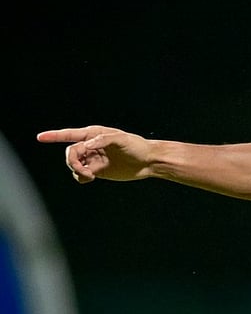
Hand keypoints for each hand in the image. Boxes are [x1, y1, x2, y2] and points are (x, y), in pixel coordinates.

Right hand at [36, 126, 153, 182]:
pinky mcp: (97, 171)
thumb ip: (103, 140)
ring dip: (77, 171)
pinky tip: (89, 178)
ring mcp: (93, 158)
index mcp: (94, 134)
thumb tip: (86, 145)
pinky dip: (81, 178)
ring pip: (73, 165)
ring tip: (90, 176)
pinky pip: (80, 175)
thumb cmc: (137, 146)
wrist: (148, 162)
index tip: (40, 137)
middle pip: (70, 153)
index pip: (70, 135)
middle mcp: (90, 146)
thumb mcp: (122, 140)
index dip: (54, 136)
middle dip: (72, 162)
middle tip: (85, 171)